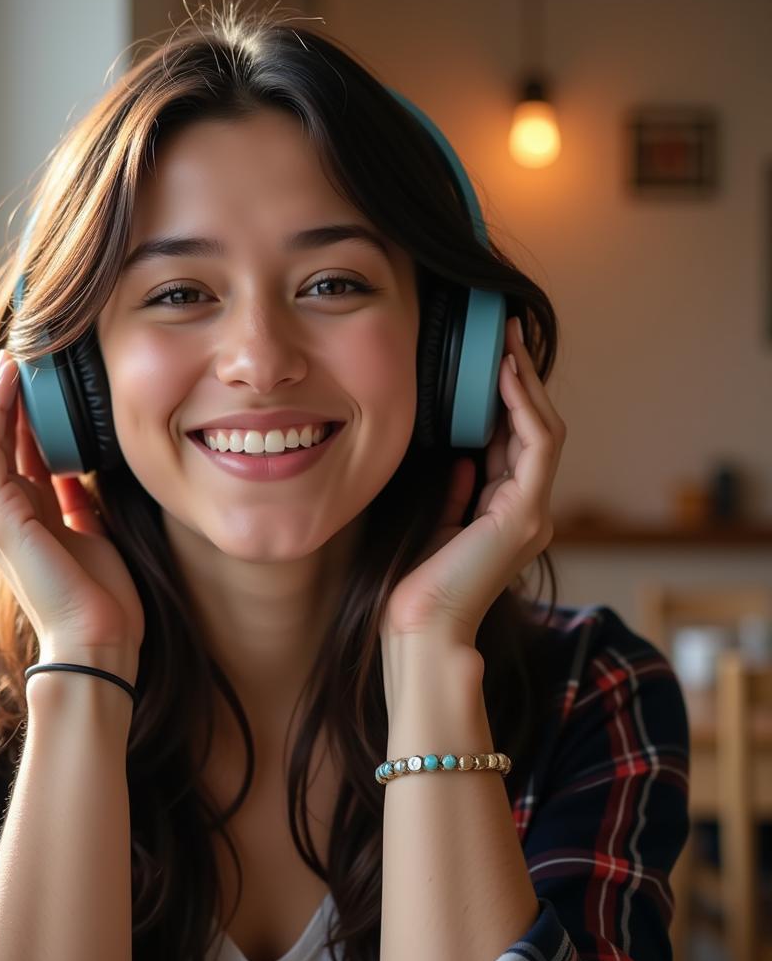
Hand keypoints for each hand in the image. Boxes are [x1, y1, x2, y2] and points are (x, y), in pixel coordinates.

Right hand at [0, 352, 144, 684]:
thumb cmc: (99, 598)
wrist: (98, 641)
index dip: (7, 411)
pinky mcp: (0, 517)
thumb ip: (73, 503)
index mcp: (17, 517)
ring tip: (12, 360)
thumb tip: (75, 476)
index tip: (32, 378)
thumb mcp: (87, 534)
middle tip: (16, 359)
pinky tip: (12, 383)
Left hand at [381, 316, 566, 662]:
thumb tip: (459, 458)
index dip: (504, 398)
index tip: (487, 358)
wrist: (420, 627)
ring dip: (526, 383)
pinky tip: (506, 376)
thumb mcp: (435, 521)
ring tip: (508, 341)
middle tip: (505, 333)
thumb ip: (454, 491)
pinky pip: (536, 445)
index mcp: (505, 513)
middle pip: (534, 429)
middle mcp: (527, 510)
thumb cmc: (417, 583)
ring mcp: (532, 512)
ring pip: (543, 430)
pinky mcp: (525, 514)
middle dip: (520, 379)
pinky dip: (523, 407)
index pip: (512, 442)